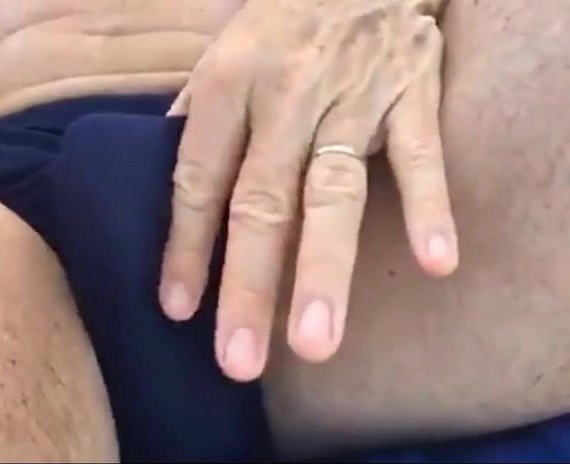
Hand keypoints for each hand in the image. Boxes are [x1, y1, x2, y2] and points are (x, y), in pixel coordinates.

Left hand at [160, 0, 457, 380]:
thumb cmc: (281, 22)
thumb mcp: (224, 58)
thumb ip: (199, 123)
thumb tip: (175, 187)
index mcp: (229, 84)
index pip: (199, 180)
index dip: (186, 248)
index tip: (179, 310)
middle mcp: (286, 97)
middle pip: (263, 202)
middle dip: (249, 285)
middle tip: (239, 360)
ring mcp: (352, 99)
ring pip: (334, 192)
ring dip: (325, 269)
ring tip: (317, 342)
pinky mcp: (410, 95)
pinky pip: (421, 155)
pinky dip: (429, 207)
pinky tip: (435, 262)